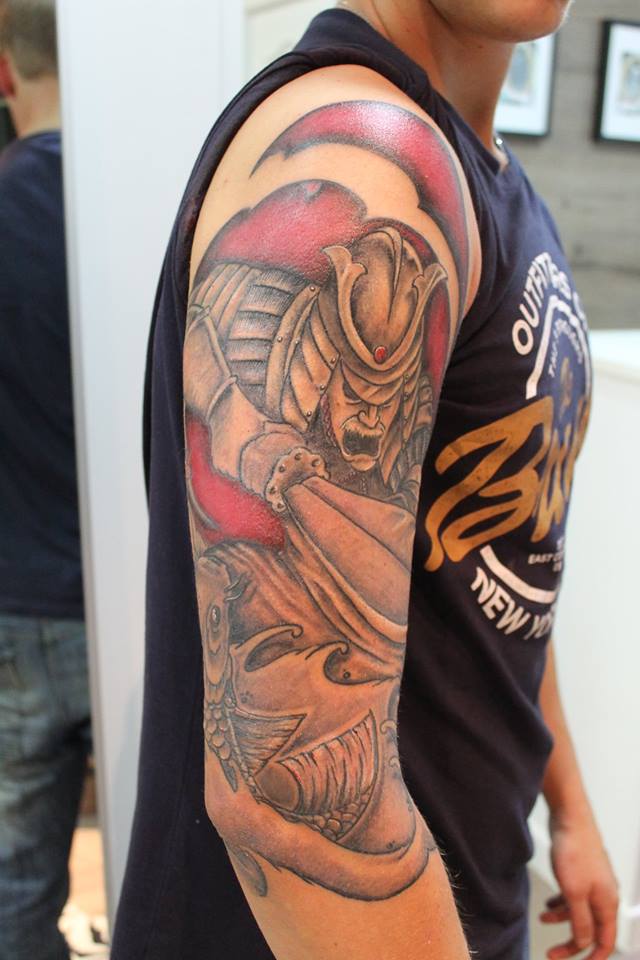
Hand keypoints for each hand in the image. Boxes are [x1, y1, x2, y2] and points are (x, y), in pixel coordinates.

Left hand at [541, 811, 618, 959]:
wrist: (569, 817)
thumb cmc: (574, 851)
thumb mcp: (574, 893)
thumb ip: (580, 921)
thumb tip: (584, 943)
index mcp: (607, 903)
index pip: (605, 941)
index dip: (593, 957)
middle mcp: (605, 894)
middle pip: (591, 929)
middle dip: (572, 942)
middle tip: (552, 953)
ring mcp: (595, 882)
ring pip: (581, 911)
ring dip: (563, 919)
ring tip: (543, 918)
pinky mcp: (584, 871)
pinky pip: (575, 895)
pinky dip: (562, 903)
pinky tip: (548, 904)